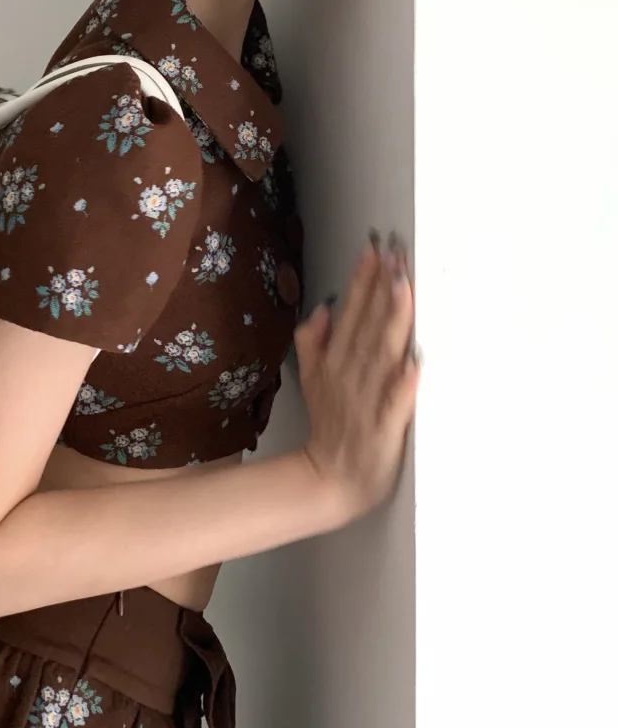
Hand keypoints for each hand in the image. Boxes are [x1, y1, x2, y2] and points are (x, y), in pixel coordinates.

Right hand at [293, 236, 419, 523]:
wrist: (330, 478)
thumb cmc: (330, 425)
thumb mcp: (311, 378)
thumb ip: (313, 341)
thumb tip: (322, 308)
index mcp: (336, 360)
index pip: (352, 312)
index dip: (363, 280)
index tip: (375, 250)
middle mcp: (351, 373)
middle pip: (369, 324)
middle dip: (381, 287)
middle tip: (396, 254)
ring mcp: (368, 399)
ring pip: (383, 354)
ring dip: (394, 321)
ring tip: (404, 289)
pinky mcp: (385, 427)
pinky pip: (396, 403)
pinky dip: (404, 384)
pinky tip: (416, 362)